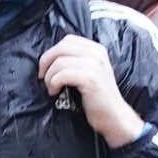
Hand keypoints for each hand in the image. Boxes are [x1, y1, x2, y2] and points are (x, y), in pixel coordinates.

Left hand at [38, 35, 145, 149]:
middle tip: (43, 77)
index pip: (67, 40)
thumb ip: (76, 61)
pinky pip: (62, 75)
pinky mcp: (90, 79)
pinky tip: (55, 92)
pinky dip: (53, 83)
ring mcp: (95, 65)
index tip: (47, 68)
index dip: (52, 53)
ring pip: (59, 62)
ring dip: (49, 76)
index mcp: (97, 49)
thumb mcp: (90, 72)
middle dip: (46, 62)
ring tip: (51, 88)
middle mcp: (97, 54)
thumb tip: (51, 58)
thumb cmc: (98, 98)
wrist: (114, 117)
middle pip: (61, 48)